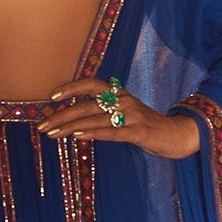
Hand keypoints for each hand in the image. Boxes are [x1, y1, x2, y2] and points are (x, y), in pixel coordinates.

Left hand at [37, 76, 200, 159]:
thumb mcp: (125, 115)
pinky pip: (111, 132)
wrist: (179, 136)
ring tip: (52, 134)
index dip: (71, 88)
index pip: (91, 84)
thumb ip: (104, 113)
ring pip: (95, 118)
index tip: (51, 97)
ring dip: (70, 126)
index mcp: (120, 94)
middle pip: (87, 104)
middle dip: (61, 115)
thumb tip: (75, 119)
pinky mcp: (139, 132)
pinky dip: (92, 133)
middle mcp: (124, 100)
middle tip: (42, 125)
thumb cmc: (148, 127)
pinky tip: (77, 137)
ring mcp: (132, 115)